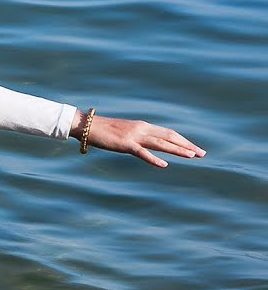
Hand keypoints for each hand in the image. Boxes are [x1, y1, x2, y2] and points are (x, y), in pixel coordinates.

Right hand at [73, 110, 204, 167]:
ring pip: (161, 143)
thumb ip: (135, 138)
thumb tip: (144, 145)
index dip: (183, 140)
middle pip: (170, 136)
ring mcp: (134, 136)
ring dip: (178, 150)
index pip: (168, 133)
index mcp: (142, 125)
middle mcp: (142, 128)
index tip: (195, 148)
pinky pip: (142, 152)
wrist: (86, 125)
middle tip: (202, 153)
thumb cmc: (102, 130)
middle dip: (187, 145)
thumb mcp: (123, 133)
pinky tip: (164, 164)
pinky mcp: (124, 144)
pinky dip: (154, 158)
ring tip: (192, 156)